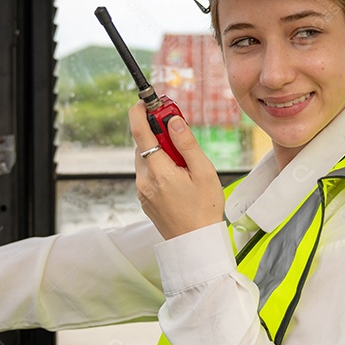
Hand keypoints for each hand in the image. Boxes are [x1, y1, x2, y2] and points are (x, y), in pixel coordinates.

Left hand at [130, 102, 224, 239]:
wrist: (196, 244)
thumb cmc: (204, 209)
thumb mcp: (203, 172)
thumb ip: (187, 144)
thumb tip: (173, 121)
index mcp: (159, 172)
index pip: (140, 133)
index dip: (139, 113)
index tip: (145, 101)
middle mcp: (145, 181)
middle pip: (143, 145)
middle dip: (157, 132)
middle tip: (176, 126)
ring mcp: (142, 191)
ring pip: (144, 159)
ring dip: (159, 150)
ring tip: (183, 159)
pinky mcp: (144, 199)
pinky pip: (147, 173)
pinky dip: (158, 165)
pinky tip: (177, 175)